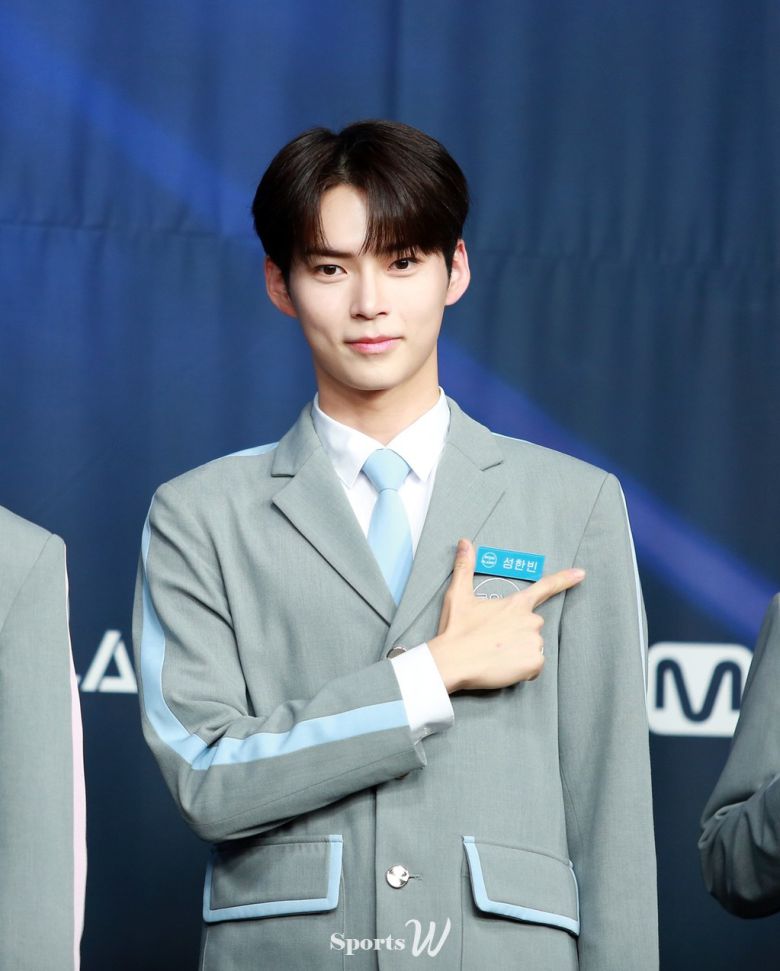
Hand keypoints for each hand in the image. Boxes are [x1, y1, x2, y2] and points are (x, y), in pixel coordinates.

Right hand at [428, 539, 584, 691]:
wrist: (453, 661)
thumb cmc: (456, 630)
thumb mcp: (459, 595)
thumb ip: (465, 567)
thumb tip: (465, 542)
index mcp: (516, 604)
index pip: (544, 588)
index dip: (564, 580)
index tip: (581, 574)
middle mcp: (530, 620)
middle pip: (532, 626)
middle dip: (517, 633)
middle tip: (494, 640)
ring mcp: (534, 642)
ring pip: (532, 647)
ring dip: (519, 652)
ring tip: (496, 654)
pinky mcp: (534, 662)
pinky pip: (534, 666)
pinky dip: (522, 669)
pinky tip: (504, 667)